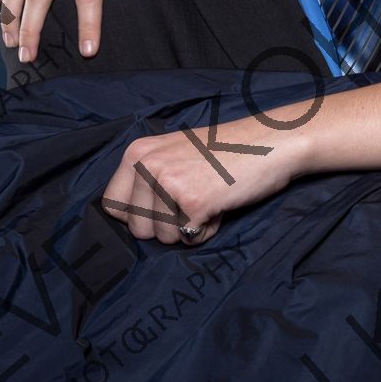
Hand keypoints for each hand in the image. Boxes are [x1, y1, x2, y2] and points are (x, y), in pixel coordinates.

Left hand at [99, 110, 305, 244]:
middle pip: (136, 228)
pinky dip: (207, 231)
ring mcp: (169, 184)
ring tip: (207, 199)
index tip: (161, 207)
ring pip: (162, 238)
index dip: (137, 215)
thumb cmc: (224, 151)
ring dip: (187, 228)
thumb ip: (146, 177)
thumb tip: (127, 217)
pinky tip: (219, 207)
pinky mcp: (193, 202)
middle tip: (191, 201)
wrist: (268, 142)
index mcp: (138, 152)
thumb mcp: (172, 152)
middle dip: (164, 226)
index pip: (112, 205)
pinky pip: (189, 239)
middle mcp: (148, 166)